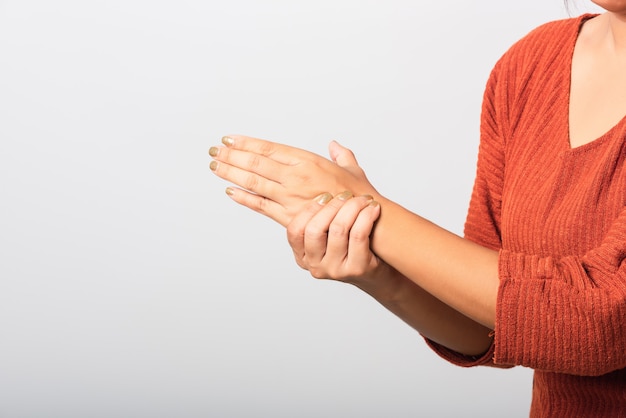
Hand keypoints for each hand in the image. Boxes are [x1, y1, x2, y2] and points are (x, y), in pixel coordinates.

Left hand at [209, 135, 378, 225]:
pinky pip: (261, 206)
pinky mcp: (289, 216)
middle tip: (214, 150)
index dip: (246, 142)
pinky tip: (230, 192)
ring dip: (232, 172)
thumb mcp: (353, 168)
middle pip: (255, 162)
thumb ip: (341, 154)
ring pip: (254, 181)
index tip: (230, 138)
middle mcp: (295, 176)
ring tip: (215, 165)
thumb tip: (334, 144)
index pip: (268, 148)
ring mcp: (290, 197)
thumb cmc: (362, 195)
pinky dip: (244, 198)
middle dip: (232, 155)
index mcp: (307, 160)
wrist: (368, 221)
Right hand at [286, 191, 383, 283]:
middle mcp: (315, 266)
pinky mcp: (356, 269)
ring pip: (338, 230)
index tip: (325, 196)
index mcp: (303, 256)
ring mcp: (335, 270)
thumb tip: (330, 161)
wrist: (380, 271)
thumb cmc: (353, 245)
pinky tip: (373, 209)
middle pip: (314, 230)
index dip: (309, 210)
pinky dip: (366, 216)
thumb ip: (321, 206)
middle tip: (346, 194)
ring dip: (352, 208)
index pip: (295, 231)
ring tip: (363, 199)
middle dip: (332, 206)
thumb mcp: (331, 230)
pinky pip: (358, 235)